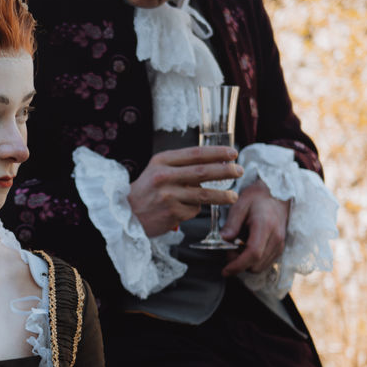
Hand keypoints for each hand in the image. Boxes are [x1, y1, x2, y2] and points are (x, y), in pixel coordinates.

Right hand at [128, 146, 242, 238]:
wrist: (126, 213)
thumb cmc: (147, 190)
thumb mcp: (158, 169)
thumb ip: (181, 165)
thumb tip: (214, 164)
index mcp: (162, 161)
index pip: (195, 154)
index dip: (217, 153)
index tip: (232, 153)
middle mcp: (164, 177)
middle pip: (202, 172)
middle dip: (225, 171)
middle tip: (239, 171)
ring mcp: (168, 196)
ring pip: (203, 195)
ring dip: (222, 195)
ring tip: (233, 196)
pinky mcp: (172, 213)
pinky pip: (193, 210)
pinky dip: (195, 209)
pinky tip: (186, 209)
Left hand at [221, 180, 290, 276]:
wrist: (277, 194)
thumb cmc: (258, 198)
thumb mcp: (240, 205)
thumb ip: (231, 224)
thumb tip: (222, 240)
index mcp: (265, 226)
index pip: (253, 254)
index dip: (238, 265)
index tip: (225, 270)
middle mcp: (276, 238)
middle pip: (256, 265)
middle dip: (239, 264)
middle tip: (228, 250)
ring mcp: (280, 244)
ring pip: (260, 267)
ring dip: (246, 264)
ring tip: (238, 247)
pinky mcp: (280, 248)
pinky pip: (265, 263)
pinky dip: (253, 261)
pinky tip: (246, 248)